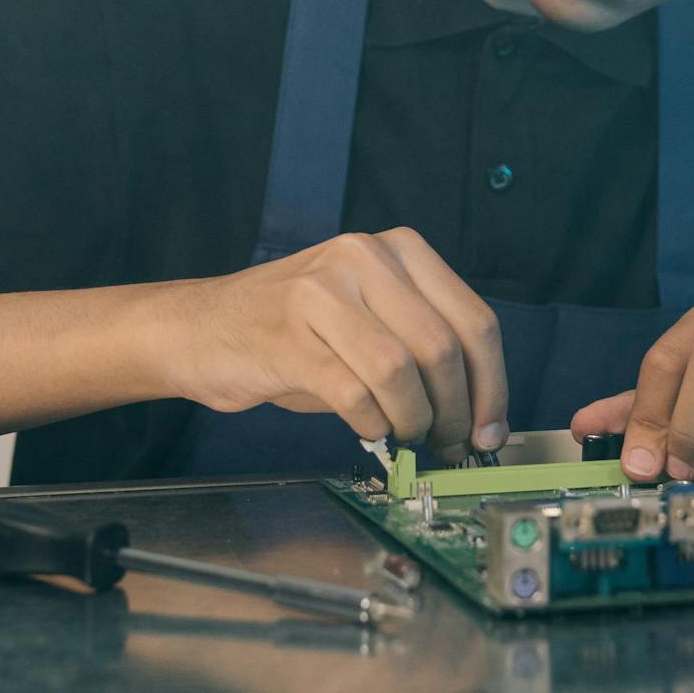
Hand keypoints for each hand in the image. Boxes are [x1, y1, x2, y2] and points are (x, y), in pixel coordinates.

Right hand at [163, 227, 508, 460]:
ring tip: (405, 435)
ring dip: (413, 420)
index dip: (492, 385)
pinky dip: (372, 424)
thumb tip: (479, 414)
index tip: (491, 429)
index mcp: (397, 249)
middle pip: (442, 348)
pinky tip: (369, 429)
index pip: (473, 320)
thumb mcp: (369, 316)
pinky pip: (354, 393)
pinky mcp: (288, 336)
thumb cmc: (295, 331)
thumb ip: (424, 348)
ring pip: (400, 371)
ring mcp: (322, 293)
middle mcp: (363, 258)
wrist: (202, 328)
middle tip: (449, 443)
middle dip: (455, 411)